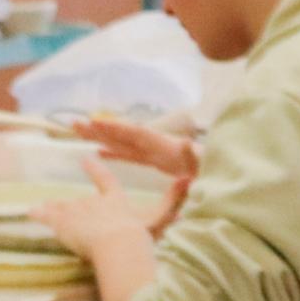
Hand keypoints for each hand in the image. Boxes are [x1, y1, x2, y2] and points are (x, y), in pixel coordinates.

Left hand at [32, 157, 183, 258]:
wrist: (117, 244)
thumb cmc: (139, 235)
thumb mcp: (160, 218)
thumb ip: (174, 200)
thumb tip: (190, 179)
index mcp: (115, 200)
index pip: (105, 181)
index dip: (95, 170)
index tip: (86, 160)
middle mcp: (93, 202)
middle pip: (80, 201)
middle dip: (72, 204)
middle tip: (61, 202)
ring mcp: (76, 211)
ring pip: (61, 207)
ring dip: (52, 208)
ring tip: (40, 208)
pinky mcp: (61, 223)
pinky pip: (46, 216)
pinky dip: (38, 214)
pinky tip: (29, 212)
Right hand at [71, 115, 199, 180]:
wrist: (224, 178)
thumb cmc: (211, 174)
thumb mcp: (203, 167)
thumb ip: (193, 156)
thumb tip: (184, 143)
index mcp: (164, 146)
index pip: (135, 134)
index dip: (115, 128)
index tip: (94, 123)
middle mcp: (157, 145)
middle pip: (123, 134)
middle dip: (100, 128)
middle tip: (75, 123)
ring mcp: (156, 152)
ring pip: (122, 143)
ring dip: (101, 138)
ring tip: (79, 133)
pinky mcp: (156, 161)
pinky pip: (130, 155)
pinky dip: (114, 152)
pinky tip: (99, 153)